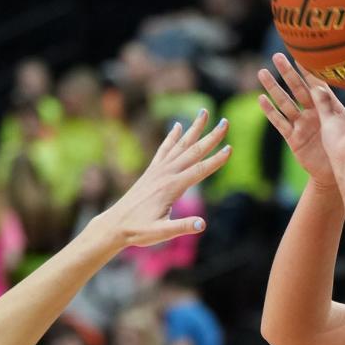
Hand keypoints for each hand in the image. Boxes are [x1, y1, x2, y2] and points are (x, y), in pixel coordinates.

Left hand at [103, 111, 229, 247]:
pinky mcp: (151, 171)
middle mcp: (165, 174)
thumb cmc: (138, 230)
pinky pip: (164, 149)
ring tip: (204, 112)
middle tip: (226, 122)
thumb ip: (182, 227)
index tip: (230, 148)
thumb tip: (202, 225)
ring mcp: (158, 170)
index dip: (217, 160)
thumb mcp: (160, 233)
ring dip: (194, 129)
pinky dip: (172, 136)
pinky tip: (178, 126)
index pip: (200, 170)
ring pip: (180, 145)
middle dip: (211, 136)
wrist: (115, 225)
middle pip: (193, 151)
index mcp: (172, 187)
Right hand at [257, 53, 340, 188]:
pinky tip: (261, 99)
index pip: (315, 84)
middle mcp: (311, 113)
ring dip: (273, 88)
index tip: (301, 53)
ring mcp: (300, 124)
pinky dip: (270, 111)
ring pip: (284, 102)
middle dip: (287, 73)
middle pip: (296, 89)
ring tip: (262, 72)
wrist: (336, 172)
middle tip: (277, 55)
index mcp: (325, 108)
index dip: (308, 70)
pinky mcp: (293, 138)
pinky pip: (279, 123)